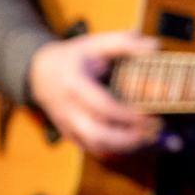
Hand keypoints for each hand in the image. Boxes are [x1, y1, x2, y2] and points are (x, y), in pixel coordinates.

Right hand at [27, 31, 162, 158]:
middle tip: (151, 133)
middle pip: (96, 134)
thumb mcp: (95, 43)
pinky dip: (113, 151)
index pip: (101, 106)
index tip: (148, 116)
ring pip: (93, 147)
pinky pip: (91, 149)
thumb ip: (124, 44)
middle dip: (125, 139)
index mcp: (74, 85)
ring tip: (147, 139)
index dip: (126, 115)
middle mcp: (68, 109)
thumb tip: (154, 46)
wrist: (40, 72)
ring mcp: (67, 125)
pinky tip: (133, 145)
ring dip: (122, 148)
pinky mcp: (70, 135)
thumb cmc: (73, 57)